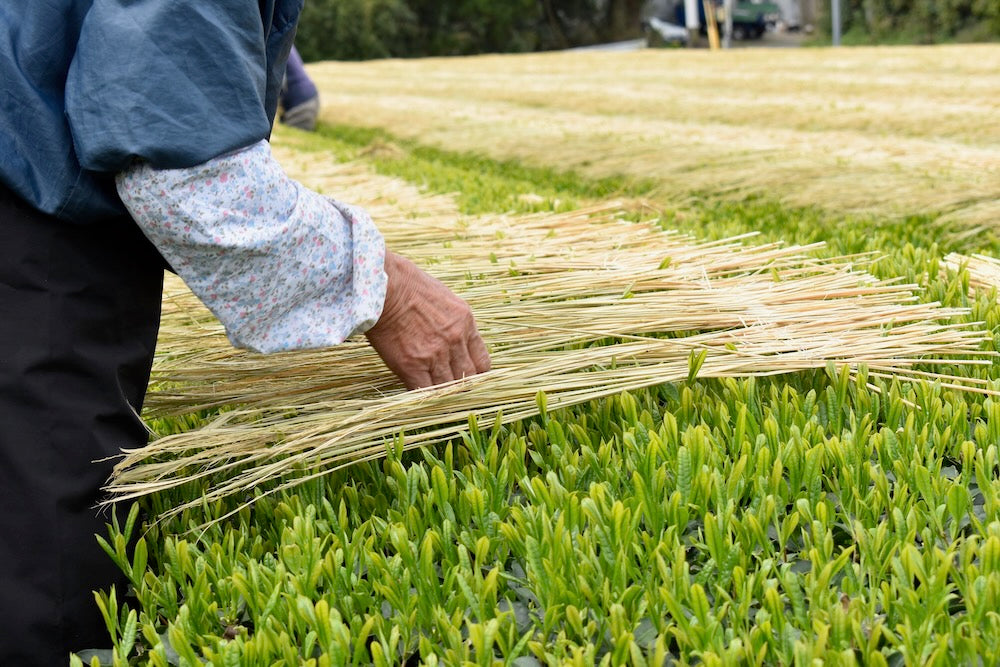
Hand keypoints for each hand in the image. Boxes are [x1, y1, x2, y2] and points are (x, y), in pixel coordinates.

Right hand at [366, 251, 490, 389]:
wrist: (383, 287)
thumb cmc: (407, 286)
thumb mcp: (444, 298)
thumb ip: (454, 322)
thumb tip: (453, 339)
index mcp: (465, 323)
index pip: (482, 363)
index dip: (475, 375)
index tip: (467, 378)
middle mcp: (454, 341)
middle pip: (467, 379)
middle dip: (459, 386)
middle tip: (449, 389)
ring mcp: (434, 355)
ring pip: (447, 388)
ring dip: (440, 392)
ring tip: (432, 392)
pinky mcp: (412, 365)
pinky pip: (424, 392)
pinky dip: (422, 396)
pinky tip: (417, 391)